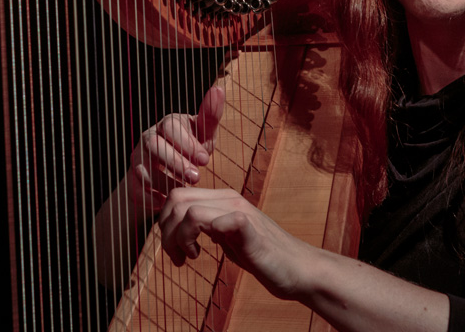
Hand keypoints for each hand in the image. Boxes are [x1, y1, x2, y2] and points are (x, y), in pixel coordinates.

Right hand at [128, 85, 224, 213]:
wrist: (171, 174)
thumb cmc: (192, 149)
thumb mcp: (204, 134)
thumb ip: (210, 115)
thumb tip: (218, 88)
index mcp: (168, 124)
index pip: (171, 126)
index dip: (187, 143)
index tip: (206, 160)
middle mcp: (149, 137)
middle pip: (154, 144)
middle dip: (175, 162)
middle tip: (196, 177)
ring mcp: (138, 158)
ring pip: (143, 167)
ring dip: (165, 180)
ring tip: (184, 189)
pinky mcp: (133, 179)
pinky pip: (138, 188)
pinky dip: (153, 196)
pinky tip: (169, 200)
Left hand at [158, 187, 314, 300]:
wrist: (298, 269)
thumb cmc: (265, 256)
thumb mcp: (229, 237)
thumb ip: (209, 227)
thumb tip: (183, 227)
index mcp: (223, 199)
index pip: (179, 196)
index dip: (165, 221)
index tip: (173, 247)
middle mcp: (230, 199)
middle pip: (177, 199)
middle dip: (166, 231)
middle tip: (177, 255)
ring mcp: (240, 212)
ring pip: (189, 211)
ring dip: (179, 238)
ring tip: (189, 257)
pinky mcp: (249, 229)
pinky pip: (218, 222)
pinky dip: (200, 238)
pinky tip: (203, 255)